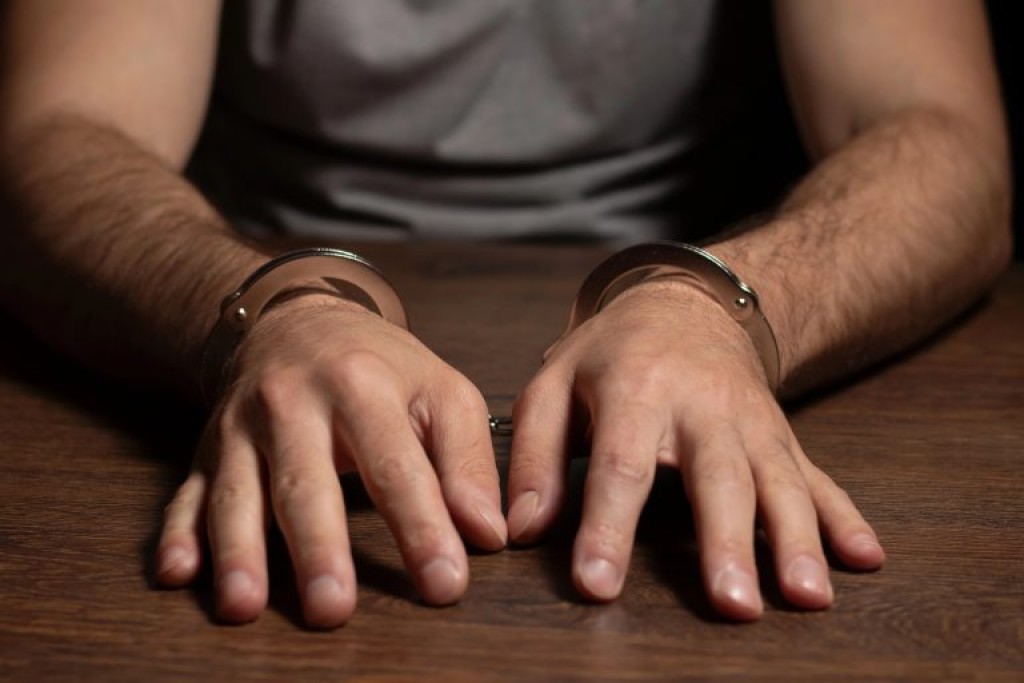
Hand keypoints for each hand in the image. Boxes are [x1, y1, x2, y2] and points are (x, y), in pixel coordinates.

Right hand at [154, 294, 505, 627]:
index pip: (396, 466)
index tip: (445, 582)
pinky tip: (178, 571)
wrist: (297, 319)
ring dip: (238, 551)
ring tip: (244, 606)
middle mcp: (293, 404)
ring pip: (237, 494)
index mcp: (362, 385)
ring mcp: (243, 428)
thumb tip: (488, 533)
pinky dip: (178, 533)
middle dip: (317, 547)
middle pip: (306, 483)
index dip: (421, 526)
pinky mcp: (208, 452)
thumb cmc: (381, 366)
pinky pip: (188, 493)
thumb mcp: (440, 390)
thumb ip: (468, 460)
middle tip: (332, 609)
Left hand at [506, 279, 884, 619]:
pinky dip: (844, 518)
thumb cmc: (610, 354)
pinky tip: (865, 558)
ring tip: (809, 597)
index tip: (598, 585)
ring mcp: (751, 421)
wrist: (687, 303)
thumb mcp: (553, 385)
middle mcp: (702, 406)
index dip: (608, 527)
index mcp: (635, 390)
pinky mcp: (782, 436)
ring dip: (797, 540)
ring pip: (778, 480)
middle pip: (717, 477)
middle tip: (733, 605)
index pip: (621, 465)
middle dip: (728, 543)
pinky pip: (817, 476)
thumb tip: (522, 529)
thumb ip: (534, 456)